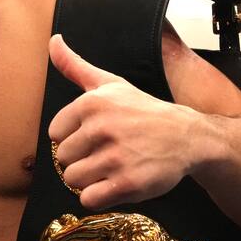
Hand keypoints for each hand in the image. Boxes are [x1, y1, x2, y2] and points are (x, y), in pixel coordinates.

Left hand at [48, 34, 198, 208]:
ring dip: (89, 179)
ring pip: (73, 180)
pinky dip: (99, 197)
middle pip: (62, 159)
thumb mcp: (109, 83)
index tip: (94, 135)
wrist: (186, 137)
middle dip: (81, 159)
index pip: (54, 133)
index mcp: (92, 103)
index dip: (72, 137)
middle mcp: (102, 128)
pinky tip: (115, 183)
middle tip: (107, 152)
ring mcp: (115, 157)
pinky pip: (89, 200)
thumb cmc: (142, 111)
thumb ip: (75, 66)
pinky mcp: (127, 184)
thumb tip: (53, 40)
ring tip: (112, 167)